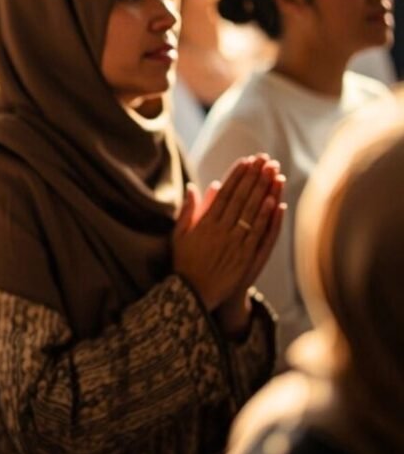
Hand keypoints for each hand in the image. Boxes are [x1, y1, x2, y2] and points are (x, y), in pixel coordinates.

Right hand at [172, 155, 283, 310]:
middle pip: (241, 198)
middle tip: (265, 159)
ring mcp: (235, 244)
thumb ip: (189, 211)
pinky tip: (274, 202)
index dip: (237, 176)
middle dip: (254, 177)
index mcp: (205, 223)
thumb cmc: (185, 263)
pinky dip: (267, 218)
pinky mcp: (246, 257)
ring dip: (263, 191)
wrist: (192, 294)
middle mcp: (221, 230)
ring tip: (274, 173)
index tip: (246, 161)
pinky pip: (259, 234)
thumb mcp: (179, 235)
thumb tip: (196, 187)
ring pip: (252, 212)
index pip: (224, 193)